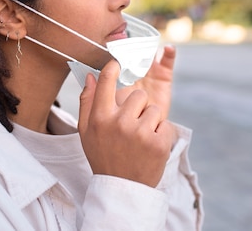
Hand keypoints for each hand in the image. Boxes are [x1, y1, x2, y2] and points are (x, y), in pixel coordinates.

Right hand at [78, 59, 176, 187]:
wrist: (122, 189)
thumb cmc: (103, 155)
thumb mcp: (86, 131)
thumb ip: (87, 102)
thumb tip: (91, 75)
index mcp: (100, 118)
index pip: (107, 81)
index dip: (114, 67)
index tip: (119, 63)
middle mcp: (119, 123)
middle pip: (138, 95)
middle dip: (138, 106)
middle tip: (132, 124)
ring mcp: (140, 133)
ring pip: (154, 109)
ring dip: (150, 121)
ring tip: (140, 139)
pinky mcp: (159, 143)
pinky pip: (165, 125)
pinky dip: (161, 135)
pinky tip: (149, 148)